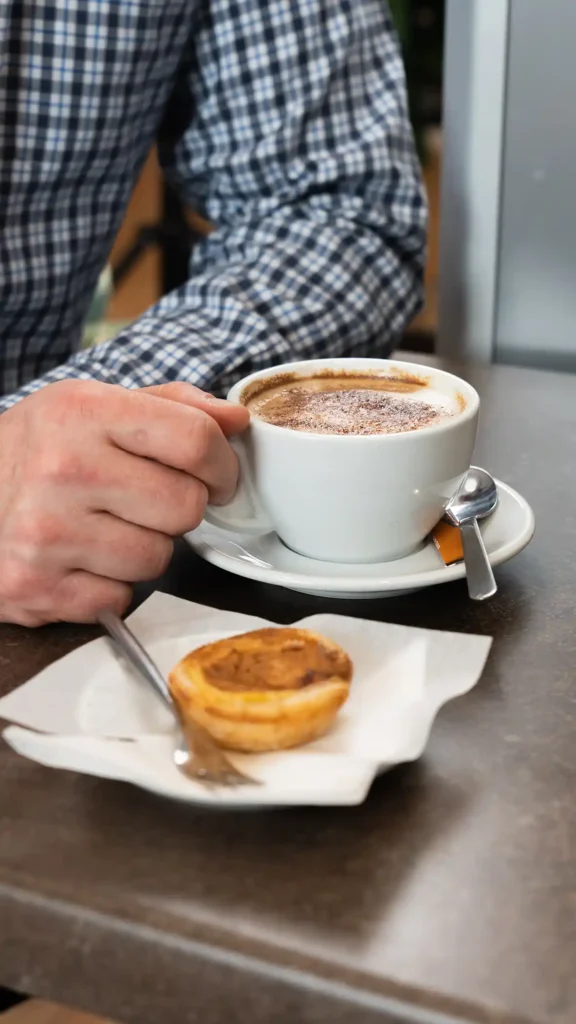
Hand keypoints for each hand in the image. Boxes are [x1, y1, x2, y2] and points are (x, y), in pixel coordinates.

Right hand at [0, 380, 248, 624]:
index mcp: (83, 412)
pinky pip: (120, 599)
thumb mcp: (91, 406)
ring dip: (143, 548)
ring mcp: (47, 534)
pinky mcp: (36, 588)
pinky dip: (109, 585)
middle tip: (145, 500)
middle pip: (185, 506)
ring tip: (103, 527)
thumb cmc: (35, 450)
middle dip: (178, 507)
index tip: (214, 475)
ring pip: (157, 559)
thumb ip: (170, 407)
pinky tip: (78, 559)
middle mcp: (63, 470)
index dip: (221, 464)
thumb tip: (236, 421)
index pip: (195, 440)